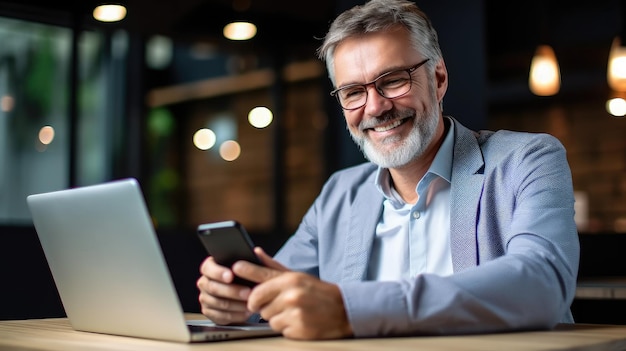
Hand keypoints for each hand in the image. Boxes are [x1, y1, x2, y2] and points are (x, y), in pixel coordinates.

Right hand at [196, 256, 252, 324]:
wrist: (244, 297)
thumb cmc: (245, 279)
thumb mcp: (251, 268)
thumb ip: (254, 260)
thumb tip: (258, 252)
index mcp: (210, 267)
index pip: (208, 268)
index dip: (218, 272)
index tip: (230, 276)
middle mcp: (205, 282)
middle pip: (213, 287)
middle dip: (232, 290)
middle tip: (247, 292)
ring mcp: (205, 298)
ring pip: (218, 302)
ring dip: (236, 304)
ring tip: (250, 303)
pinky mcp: (209, 312)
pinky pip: (220, 316)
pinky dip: (235, 315)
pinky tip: (245, 312)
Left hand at [234, 248, 353, 339]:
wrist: (344, 311)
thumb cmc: (318, 292)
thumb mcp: (298, 276)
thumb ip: (274, 267)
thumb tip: (256, 253)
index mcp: (291, 279)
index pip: (260, 276)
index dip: (245, 273)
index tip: (234, 269)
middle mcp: (291, 295)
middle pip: (258, 302)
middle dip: (263, 304)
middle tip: (277, 302)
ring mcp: (294, 313)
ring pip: (267, 318)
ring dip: (276, 317)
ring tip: (293, 312)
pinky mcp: (298, 329)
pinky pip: (278, 330)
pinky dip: (286, 328)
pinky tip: (298, 321)